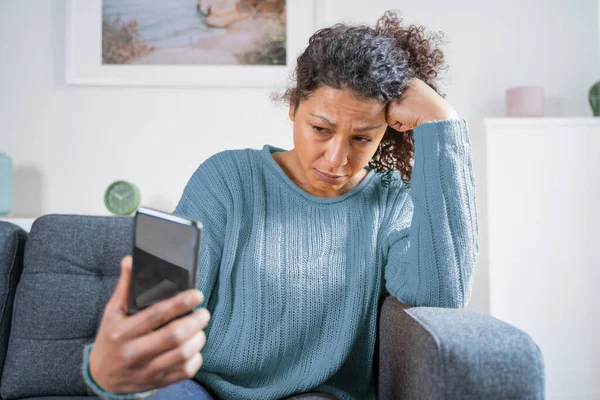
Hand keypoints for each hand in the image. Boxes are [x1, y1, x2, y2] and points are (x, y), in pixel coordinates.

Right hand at [88, 256, 209, 393]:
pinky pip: (184, 371)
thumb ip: (125, 287)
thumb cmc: (111, 339)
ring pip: (182, 354)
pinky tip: (195, 348)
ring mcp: (146, 370)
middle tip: (203, 313)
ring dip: (198, 339)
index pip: (156, 315)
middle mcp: (133, 352)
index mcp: (122, 332)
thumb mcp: (112, 312)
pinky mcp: (157, 382)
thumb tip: (130, 260)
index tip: (197, 294)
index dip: (180, 303)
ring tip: (200, 328)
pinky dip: (196, 358)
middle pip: (174, 336)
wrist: (101, 377)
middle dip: (195, 321)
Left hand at [387, 78, 458, 132]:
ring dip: (402, 119)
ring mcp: (398, 97)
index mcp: (413, 82)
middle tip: (418, 114)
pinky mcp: (394, 108)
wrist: (440, 118)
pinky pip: (391, 121)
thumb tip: (403, 106)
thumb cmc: (436, 114)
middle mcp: (403, 86)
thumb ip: (413, 99)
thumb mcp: (425, 100)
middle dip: (405, 112)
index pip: (401, 96)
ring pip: (392, 112)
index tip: (419, 109)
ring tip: (415, 117)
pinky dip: (400, 126)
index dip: (409, 106)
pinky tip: (412, 122)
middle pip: (396, 103)